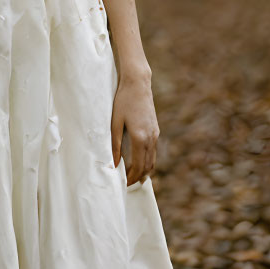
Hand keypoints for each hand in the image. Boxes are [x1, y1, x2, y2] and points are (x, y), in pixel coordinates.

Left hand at [111, 71, 158, 186]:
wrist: (138, 84)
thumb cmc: (123, 101)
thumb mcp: (115, 122)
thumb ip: (115, 144)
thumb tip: (114, 164)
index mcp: (140, 138)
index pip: (138, 167)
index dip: (131, 178)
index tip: (122, 184)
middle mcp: (151, 138)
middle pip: (147, 167)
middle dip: (138, 178)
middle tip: (127, 184)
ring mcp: (155, 134)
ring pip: (152, 160)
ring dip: (144, 171)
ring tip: (133, 177)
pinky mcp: (155, 129)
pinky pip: (153, 151)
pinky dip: (147, 161)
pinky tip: (139, 161)